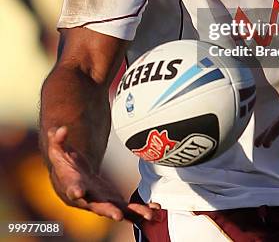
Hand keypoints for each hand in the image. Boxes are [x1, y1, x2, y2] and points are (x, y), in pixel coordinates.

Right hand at [47, 126, 161, 222]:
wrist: (71, 184)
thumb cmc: (65, 167)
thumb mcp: (59, 150)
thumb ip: (58, 140)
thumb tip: (60, 129)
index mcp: (74, 186)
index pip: (73, 189)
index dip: (75, 190)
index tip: (78, 192)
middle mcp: (89, 199)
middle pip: (99, 206)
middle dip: (108, 211)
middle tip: (117, 216)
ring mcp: (103, 202)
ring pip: (118, 211)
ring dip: (133, 214)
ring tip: (149, 215)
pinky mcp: (114, 202)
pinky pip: (128, 209)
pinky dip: (140, 211)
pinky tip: (154, 210)